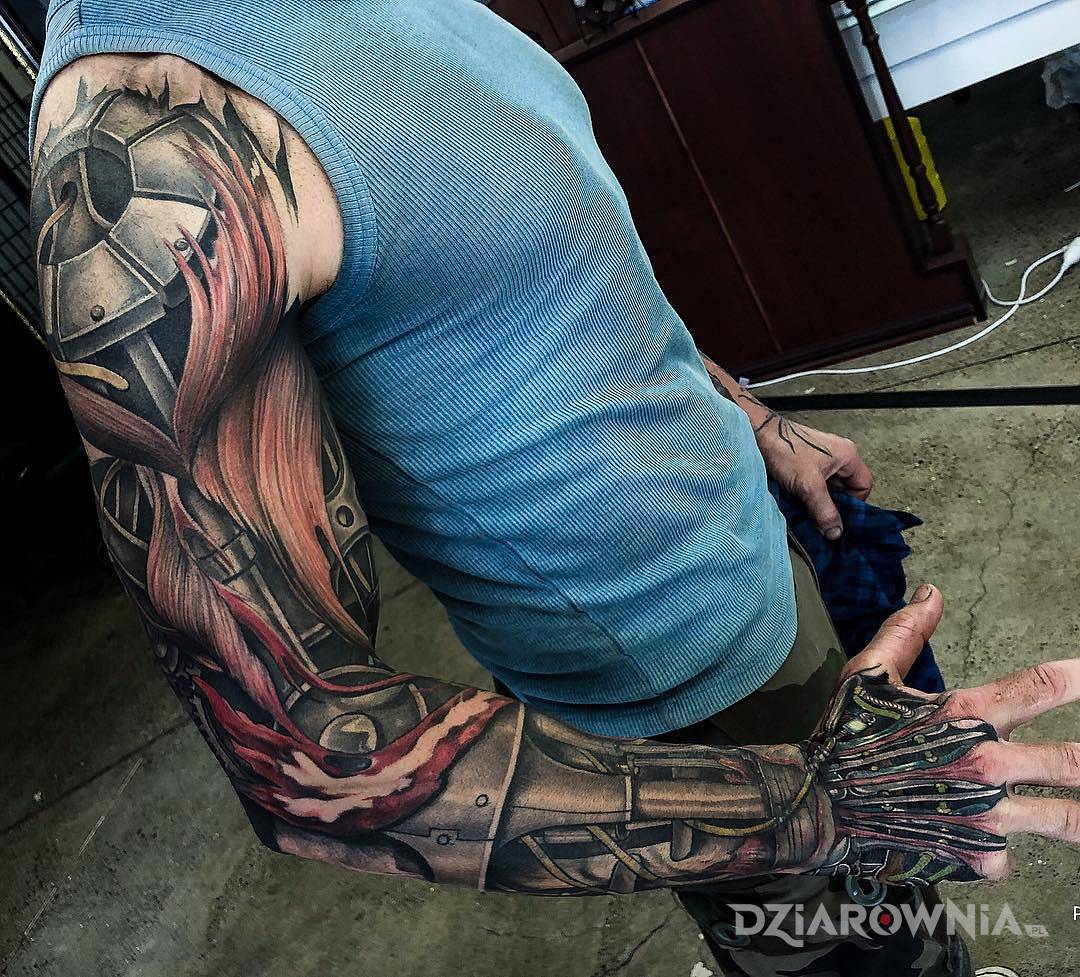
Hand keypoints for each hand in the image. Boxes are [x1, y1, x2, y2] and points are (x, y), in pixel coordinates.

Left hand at [695, 355, 872, 536]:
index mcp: (848, 456)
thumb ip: (825, 511)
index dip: (854, 504)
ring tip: (807, 508)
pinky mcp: (806, 464)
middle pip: (846, 489)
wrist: (758, 434)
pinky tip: (798, 501)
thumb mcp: (809, 486)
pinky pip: (815, 484)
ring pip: (828, 488)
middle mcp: (838, 456)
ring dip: (819, 501)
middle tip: (821, 517)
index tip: (838, 517)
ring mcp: (821, 459)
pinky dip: (809, 494)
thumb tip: (836, 533)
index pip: (863, 486)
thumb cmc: (785, 450)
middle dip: (833, 504)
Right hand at [806, 584, 1079, 884]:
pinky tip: (983, 838)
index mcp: (963, 715)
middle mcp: (983, 764)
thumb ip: (907, 631)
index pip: (1041, 687)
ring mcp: (984, 815)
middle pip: (1073, 762)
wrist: (818, 803)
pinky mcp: (975, 855)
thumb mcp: (868, 674)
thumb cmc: (843, 735)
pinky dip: (1001, 844)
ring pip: (1065, 819)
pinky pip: (1007, 853)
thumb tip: (932, 592)